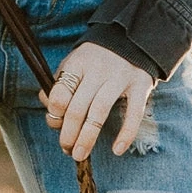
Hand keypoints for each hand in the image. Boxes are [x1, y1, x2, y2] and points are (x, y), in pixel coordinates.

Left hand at [40, 43, 156, 160]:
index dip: (54, 114)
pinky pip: (133, 113)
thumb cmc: (97, 60)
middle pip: (78, 107)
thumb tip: (51, 114)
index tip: (56, 125)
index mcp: (78, 64)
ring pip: (99, 112)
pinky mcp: (140, 85)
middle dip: (69, 133)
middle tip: (67, 150)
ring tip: (80, 155)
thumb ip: (60, 86)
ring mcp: (120, 77)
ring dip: (88, 138)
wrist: (133, 37)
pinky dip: (126, 134)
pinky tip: (117, 150)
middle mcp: (98, 70)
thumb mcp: (74, 65)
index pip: (60, 93)